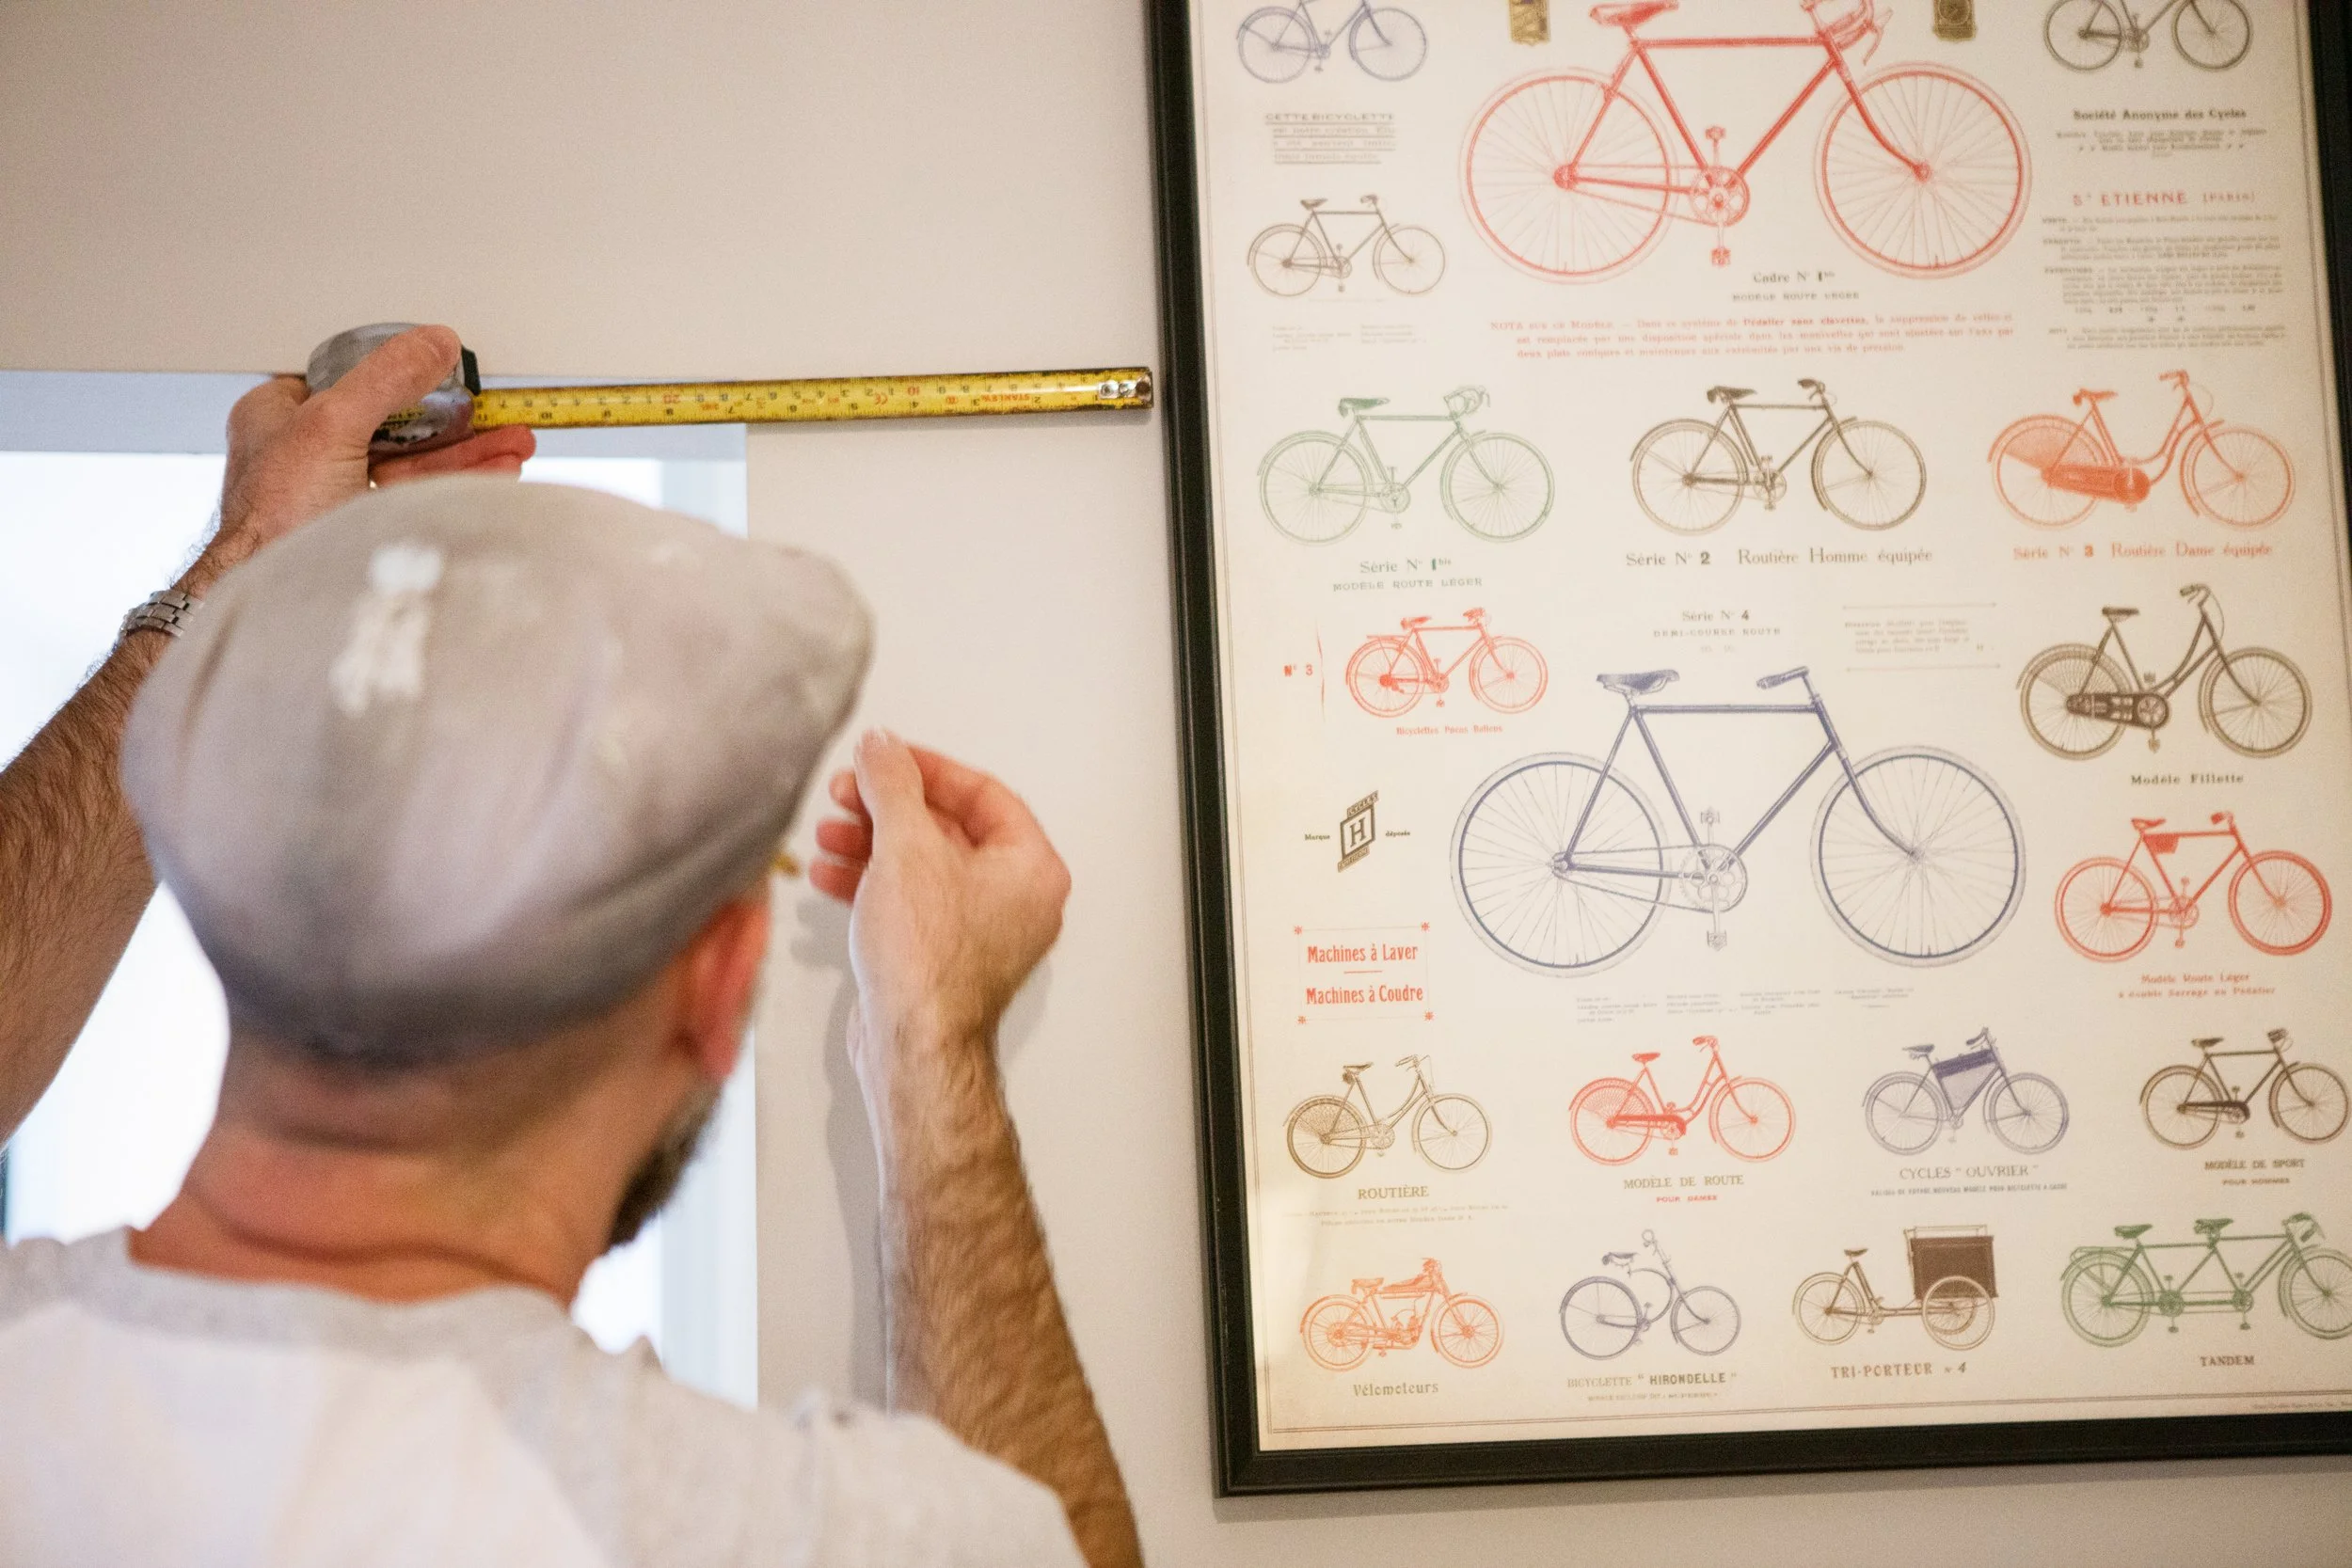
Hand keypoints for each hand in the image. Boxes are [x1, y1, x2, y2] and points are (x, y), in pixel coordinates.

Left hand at [197, 325, 536, 583]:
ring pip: (414, 463)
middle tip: (495, 415)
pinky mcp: (367, 527)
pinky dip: (460, 483)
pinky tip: (495, 473)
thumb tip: (431, 343)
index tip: (445, 371)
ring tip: (514, 444)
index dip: (399, 373)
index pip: (347, 380)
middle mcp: (308, 455)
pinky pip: (422, 496)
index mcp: (278, 418)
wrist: (278, 600)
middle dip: (454, 421)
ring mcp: (339, 493)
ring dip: (469, 453)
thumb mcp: (329, 425)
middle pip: (395, 424)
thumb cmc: (273, 521)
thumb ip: (384, 380)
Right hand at [811, 733, 1069, 1042]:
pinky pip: (912, 902)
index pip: (982, 793)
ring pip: (924, 866)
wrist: (913, 1044)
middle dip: (889, 808)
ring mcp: (982, 932)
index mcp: (1031, 867)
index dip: (926, 768)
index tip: (884, 756)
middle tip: (847, 792)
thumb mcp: (905, 846)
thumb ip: (892, 785)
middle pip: (948, 828)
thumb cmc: (928, 961)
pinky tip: (831, 873)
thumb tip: (882, 747)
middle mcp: (1016, 899)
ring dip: (872, 843)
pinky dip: (873, 883)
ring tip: (829, 831)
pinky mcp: (946, 958)